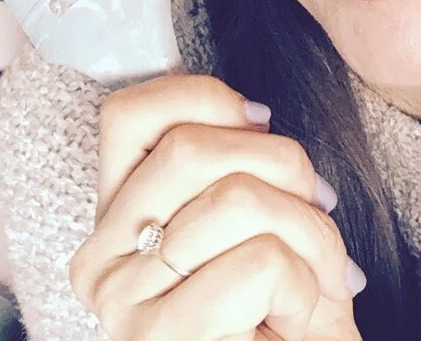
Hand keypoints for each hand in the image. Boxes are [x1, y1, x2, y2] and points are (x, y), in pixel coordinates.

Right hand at [69, 74, 365, 340]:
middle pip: (192, 147)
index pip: (129, 114)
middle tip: (316, 217)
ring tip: (317, 279)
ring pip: (233, 197)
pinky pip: (259, 263)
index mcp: (116, 221)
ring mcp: (124, 306)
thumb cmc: (283, 317)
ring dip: (311, 233)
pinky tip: (297, 319)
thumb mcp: (261, 220)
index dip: (208, 100)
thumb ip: (239, 162)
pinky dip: (306, 284)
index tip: (261, 127)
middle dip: (286, 170)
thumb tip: (254, 116)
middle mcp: (102, 260)